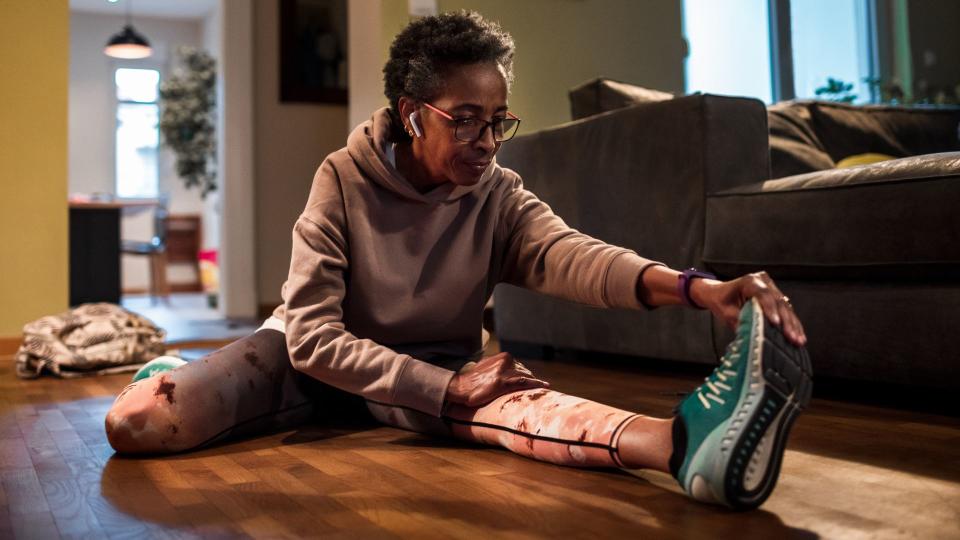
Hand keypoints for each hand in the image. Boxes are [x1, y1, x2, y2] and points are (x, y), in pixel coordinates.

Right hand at [444, 352, 549, 407]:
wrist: (460, 387)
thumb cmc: (472, 379)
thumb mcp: (485, 366)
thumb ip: (497, 365)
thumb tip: (502, 369)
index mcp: (503, 357)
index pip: (520, 366)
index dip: (526, 375)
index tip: (532, 381)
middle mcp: (506, 361)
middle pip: (525, 371)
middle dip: (530, 380)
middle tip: (537, 389)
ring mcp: (505, 372)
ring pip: (527, 377)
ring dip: (534, 384)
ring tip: (543, 389)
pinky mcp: (503, 383)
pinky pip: (524, 383)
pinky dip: (536, 384)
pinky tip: (545, 386)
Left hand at [690, 271, 806, 346]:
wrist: (718, 292)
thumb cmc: (720, 300)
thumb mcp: (725, 312)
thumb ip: (739, 320)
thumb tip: (752, 335)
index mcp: (749, 281)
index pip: (762, 294)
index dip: (770, 309)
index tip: (776, 323)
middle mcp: (763, 281)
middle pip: (778, 301)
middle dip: (786, 322)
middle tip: (792, 337)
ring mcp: (771, 287)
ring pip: (785, 307)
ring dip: (793, 325)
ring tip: (798, 340)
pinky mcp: (776, 295)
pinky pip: (786, 310)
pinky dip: (792, 323)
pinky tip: (799, 335)